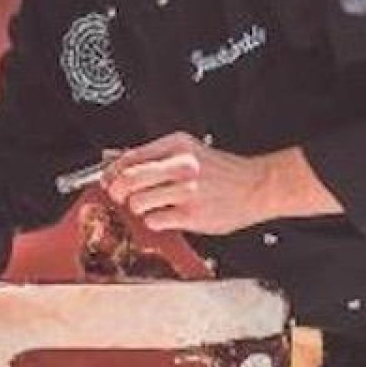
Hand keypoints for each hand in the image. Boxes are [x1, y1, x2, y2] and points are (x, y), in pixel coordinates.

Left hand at [101, 133, 275, 235]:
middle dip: (118, 192)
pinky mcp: (192, 215)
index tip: (109, 181)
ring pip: (138, 203)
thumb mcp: (187, 151)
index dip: (112, 172)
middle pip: (128, 180)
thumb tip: (112, 157)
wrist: (256, 186)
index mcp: (176, 145)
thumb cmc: (221, 171)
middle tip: (123, 197)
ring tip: (151, 207)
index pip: (129, 157)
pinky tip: (166, 216)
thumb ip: (150, 155)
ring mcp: (186, 191)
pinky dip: (155, 221)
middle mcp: (180, 166)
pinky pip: (155, 221)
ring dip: (138, 209)